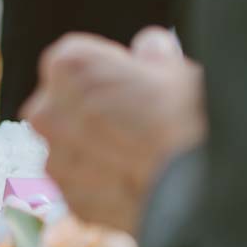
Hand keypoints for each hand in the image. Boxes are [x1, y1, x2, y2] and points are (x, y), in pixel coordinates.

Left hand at [21, 28, 206, 232]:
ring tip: (142, 155)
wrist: (199, 188)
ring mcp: (55, 159)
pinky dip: (105, 183)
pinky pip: (85, 184)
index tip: (133, 84)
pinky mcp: (70, 199)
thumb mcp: (174, 69)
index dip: (108, 73)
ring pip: (73, 147)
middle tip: (138, 121)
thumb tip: (150, 47)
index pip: (76, 61)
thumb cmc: (187, 119)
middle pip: (66, 105)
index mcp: (68, 65)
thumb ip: (151, 53)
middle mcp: (47, 111)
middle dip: (93, 111)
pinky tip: (138, 180)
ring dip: (97, 149)